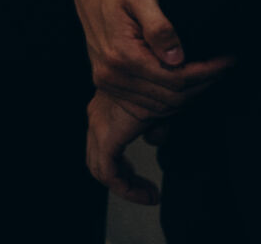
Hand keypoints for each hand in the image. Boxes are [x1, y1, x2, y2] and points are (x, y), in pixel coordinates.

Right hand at [71, 0, 231, 117]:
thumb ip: (159, 26)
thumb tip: (176, 58)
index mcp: (122, 55)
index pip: (176, 79)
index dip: (207, 73)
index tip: (228, 61)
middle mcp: (113, 74)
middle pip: (171, 97)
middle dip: (203, 85)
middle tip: (223, 68)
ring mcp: (109, 80)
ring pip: (161, 105)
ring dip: (189, 94)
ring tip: (210, 75)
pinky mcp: (109, 81)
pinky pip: (146, 104)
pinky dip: (170, 100)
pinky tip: (186, 84)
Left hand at [86, 90, 159, 204]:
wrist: (158, 65)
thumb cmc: (162, 79)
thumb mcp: (161, 105)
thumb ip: (155, 123)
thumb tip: (153, 140)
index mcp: (106, 110)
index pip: (104, 149)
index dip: (125, 173)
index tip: (150, 189)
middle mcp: (98, 117)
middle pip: (99, 160)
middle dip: (124, 180)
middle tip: (147, 191)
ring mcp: (99, 124)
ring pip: (102, 167)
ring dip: (126, 184)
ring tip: (148, 193)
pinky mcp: (108, 133)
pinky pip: (108, 171)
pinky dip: (125, 186)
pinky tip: (149, 195)